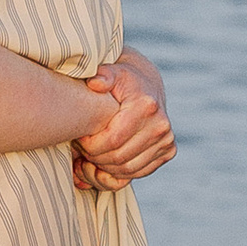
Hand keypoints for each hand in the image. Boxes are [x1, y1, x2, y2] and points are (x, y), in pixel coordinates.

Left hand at [72, 50, 172, 191]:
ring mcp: (167, 140)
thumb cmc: (123, 80)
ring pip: (127, 169)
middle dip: (94, 157)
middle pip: (119, 157)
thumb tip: (95, 83)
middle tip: (81, 150)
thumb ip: (102, 75)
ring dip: (104, 168)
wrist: (147, 85)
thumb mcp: (111, 72)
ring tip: (89, 157)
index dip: (90, 145)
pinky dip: (118, 173)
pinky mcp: (168, 151)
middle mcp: (160, 125)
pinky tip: (103, 164)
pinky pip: (138, 172)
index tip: (79, 139)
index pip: (113, 140)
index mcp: (146, 107)